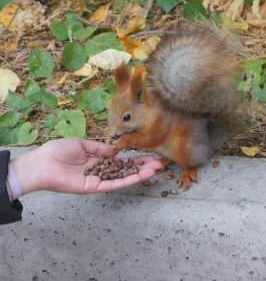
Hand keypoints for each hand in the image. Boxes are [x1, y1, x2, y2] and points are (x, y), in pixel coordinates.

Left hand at [9, 138, 161, 196]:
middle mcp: (100, 170)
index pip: (120, 159)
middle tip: (158, 164)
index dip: (134, 158)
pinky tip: (140, 177)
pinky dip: (127, 181)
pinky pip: (113, 184)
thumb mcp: (82, 144)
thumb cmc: (58, 151)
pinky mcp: (94, 187)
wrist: (42, 164)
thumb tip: (116, 150)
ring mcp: (98, 180)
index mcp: (97, 159)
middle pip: (125, 169)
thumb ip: (100, 148)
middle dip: (142, 167)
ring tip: (155, 170)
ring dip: (139, 174)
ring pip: (122, 177)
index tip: (148, 155)